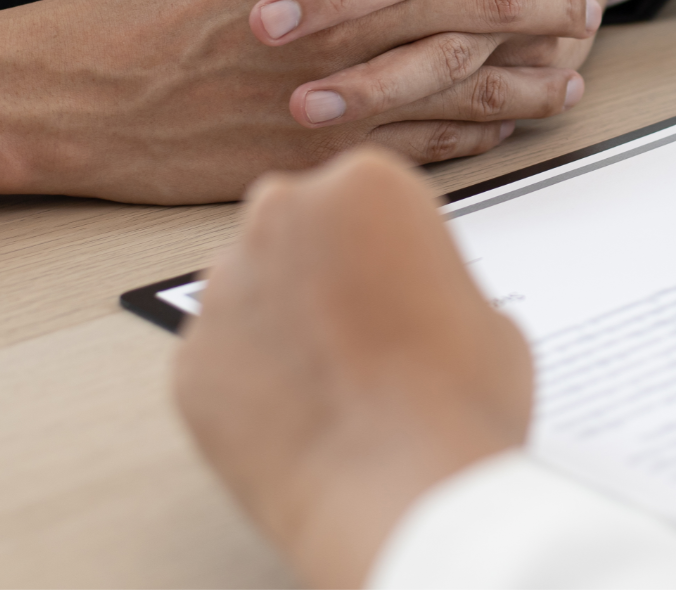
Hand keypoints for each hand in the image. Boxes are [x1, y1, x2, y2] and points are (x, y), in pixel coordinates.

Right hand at [0, 0, 589, 205]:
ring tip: (571, 67)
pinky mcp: (331, 143)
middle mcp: (341, 2)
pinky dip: (484, 126)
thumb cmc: (138, 17)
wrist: (74, 93)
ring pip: (470, 65)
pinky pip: (433, 135)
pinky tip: (514, 120)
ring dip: (531, 67)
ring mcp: (341, 75)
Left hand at [175, 145, 531, 588]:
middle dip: (324, 265)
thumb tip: (409, 302)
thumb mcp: (486, 308)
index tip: (406, 279)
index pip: (368, 193)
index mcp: (363, 183)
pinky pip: (223, 358)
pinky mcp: (189, 362)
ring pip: (253, 289)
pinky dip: (253, 381)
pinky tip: (302, 415)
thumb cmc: (458, 396)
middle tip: (371, 325)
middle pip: (298, 226)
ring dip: (284, 319)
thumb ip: (430, 281)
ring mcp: (223, 291)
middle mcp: (279, 217)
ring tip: (338, 381)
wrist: (403, 491)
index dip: (393, 242)